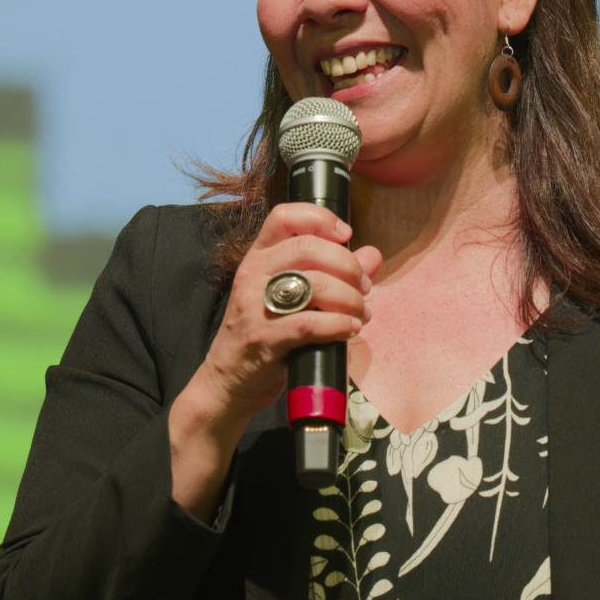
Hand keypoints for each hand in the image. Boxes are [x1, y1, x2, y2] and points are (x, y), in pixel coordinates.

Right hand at [168, 202, 380, 517]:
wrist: (228, 383)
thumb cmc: (265, 335)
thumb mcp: (293, 298)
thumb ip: (332, 273)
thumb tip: (371, 256)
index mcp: (258, 257)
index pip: (284, 216)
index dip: (320, 218)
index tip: (346, 236)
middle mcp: (252, 275)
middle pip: (308, 248)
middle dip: (347, 265)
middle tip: (363, 286)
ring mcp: (255, 306)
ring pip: (314, 285)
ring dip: (349, 299)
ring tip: (360, 313)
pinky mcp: (264, 339)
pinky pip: (310, 324)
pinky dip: (338, 325)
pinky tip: (350, 330)